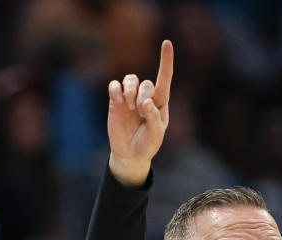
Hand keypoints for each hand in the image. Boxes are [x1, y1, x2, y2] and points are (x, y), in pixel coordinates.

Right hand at [107, 40, 173, 186]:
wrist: (129, 154)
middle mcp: (146, 97)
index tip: (167, 42)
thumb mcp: (156, 134)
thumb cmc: (147, 145)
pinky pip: (114, 85)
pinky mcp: (115, 101)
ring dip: (130, 90)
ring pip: (130, 79)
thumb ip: (154, 117)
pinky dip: (115, 89)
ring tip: (129, 106)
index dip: (166, 61)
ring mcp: (130, 98)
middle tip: (140, 109)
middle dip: (143, 94)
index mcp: (160, 103)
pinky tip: (117, 100)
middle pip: (146, 82)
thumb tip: (146, 101)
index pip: (164, 79)